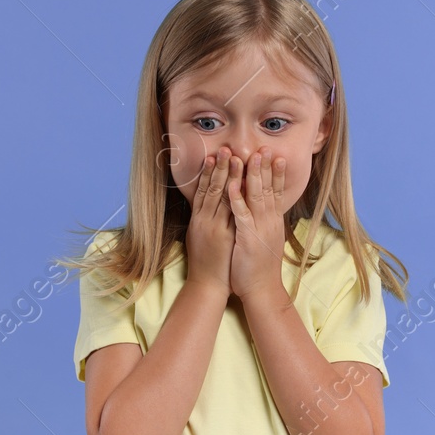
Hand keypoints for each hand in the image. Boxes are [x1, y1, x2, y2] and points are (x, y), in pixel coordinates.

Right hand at [185, 147, 237, 296]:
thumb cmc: (209, 262)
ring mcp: (214, 228)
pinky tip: (235, 185)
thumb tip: (215, 202)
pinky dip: (231, 199)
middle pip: (212, 188)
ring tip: (232, 157)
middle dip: (219, 168)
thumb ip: (208, 219)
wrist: (208, 286)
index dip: (210, 171)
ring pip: (218, 197)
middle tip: (225, 148)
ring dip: (226, 176)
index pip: (205, 190)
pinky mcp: (223, 237)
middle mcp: (205, 220)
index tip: (216, 154)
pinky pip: (228, 214)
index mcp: (200, 219)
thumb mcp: (204, 236)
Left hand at [227, 148, 288, 302]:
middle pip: (268, 189)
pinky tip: (234, 184)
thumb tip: (267, 210)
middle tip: (265, 148)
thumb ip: (267, 223)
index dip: (276, 173)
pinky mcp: (247, 237)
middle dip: (266, 167)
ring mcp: (259, 228)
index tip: (277, 156)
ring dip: (253, 176)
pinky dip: (238, 198)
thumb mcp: (266, 240)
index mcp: (273, 221)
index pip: (276, 192)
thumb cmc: (260, 266)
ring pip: (257, 196)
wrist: (261, 288)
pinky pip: (241, 214)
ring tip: (250, 157)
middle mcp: (269, 221)